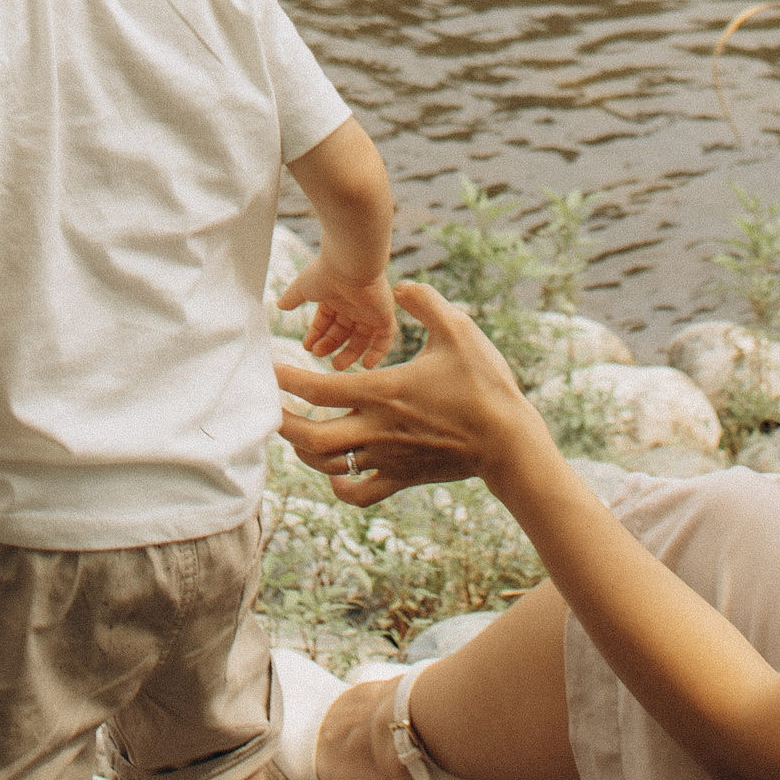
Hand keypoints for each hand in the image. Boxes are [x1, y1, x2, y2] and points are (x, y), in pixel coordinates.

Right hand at [276, 254, 396, 369]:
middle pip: (343, 331)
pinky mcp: (385, 315)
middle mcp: (353, 304)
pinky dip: (377, 352)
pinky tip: (366, 364)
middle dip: (330, 344)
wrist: (349, 265)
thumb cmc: (325, 272)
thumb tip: (280, 305)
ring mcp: (370, 310)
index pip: (326, 320)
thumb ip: (293, 297)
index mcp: (335, 296)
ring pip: (362, 338)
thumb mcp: (303, 287)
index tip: (307, 346)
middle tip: (318, 355)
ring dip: (350, 353)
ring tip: (336, 365)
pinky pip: (385, 338)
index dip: (316, 334)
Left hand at [276, 281, 550, 504]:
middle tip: (270, 408)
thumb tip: (402, 287)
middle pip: (310, 437)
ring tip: (295, 431)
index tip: (270, 368)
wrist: (510, 442)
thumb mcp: (459, 332)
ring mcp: (386, 458)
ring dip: (304, 449)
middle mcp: (377, 429)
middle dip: (282, 423)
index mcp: (383, 392)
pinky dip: (338, 485)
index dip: (286, 379)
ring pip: (327, 465)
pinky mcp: (400, 478)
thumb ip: (427, 304)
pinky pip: (358, 493)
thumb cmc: (485, 385)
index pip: (318, 388)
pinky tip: (333, 473)